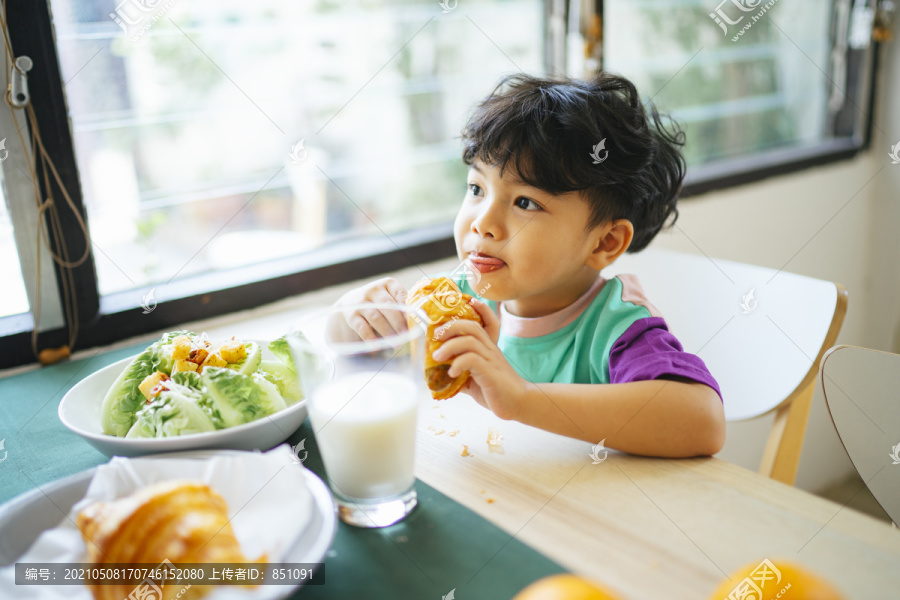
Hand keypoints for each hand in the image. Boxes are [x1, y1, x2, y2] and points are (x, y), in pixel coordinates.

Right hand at [332, 277, 408, 340]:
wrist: (352, 301)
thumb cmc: (380, 302)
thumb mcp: (391, 297)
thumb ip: (403, 305)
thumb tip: (418, 320)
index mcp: (388, 283)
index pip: (400, 294)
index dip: (408, 308)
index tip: (414, 321)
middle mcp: (374, 290)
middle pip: (388, 306)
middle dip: (398, 322)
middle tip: (406, 334)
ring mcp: (361, 302)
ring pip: (376, 318)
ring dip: (387, 332)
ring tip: (396, 343)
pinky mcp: (352, 315)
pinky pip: (362, 328)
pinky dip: (370, 338)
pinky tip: (377, 346)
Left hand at [430, 297, 526, 419]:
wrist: (519, 403)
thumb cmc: (496, 391)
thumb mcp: (474, 380)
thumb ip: (460, 374)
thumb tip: (437, 377)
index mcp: (488, 347)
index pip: (486, 321)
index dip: (479, 309)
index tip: (465, 304)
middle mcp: (490, 349)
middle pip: (471, 326)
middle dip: (450, 327)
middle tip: (435, 337)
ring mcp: (491, 359)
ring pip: (469, 341)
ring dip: (449, 347)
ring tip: (436, 358)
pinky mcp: (490, 372)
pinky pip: (472, 360)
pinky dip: (458, 364)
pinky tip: (452, 374)